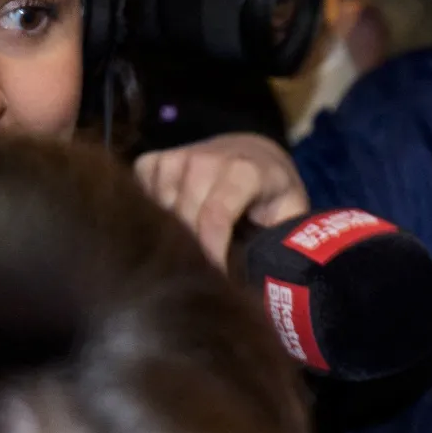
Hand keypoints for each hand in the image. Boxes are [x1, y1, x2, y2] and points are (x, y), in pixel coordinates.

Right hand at [134, 132, 308, 267]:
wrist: (250, 150)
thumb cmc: (271, 190)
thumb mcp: (290, 210)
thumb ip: (286, 237)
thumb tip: (276, 280)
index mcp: (243, 172)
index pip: (215, 217)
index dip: (211, 252)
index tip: (216, 281)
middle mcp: (204, 160)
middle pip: (183, 219)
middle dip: (192, 252)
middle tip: (203, 277)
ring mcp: (175, 158)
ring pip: (159, 213)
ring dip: (172, 236)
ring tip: (190, 251)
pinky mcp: (152, 162)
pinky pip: (141, 197)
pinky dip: (152, 216)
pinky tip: (171, 225)